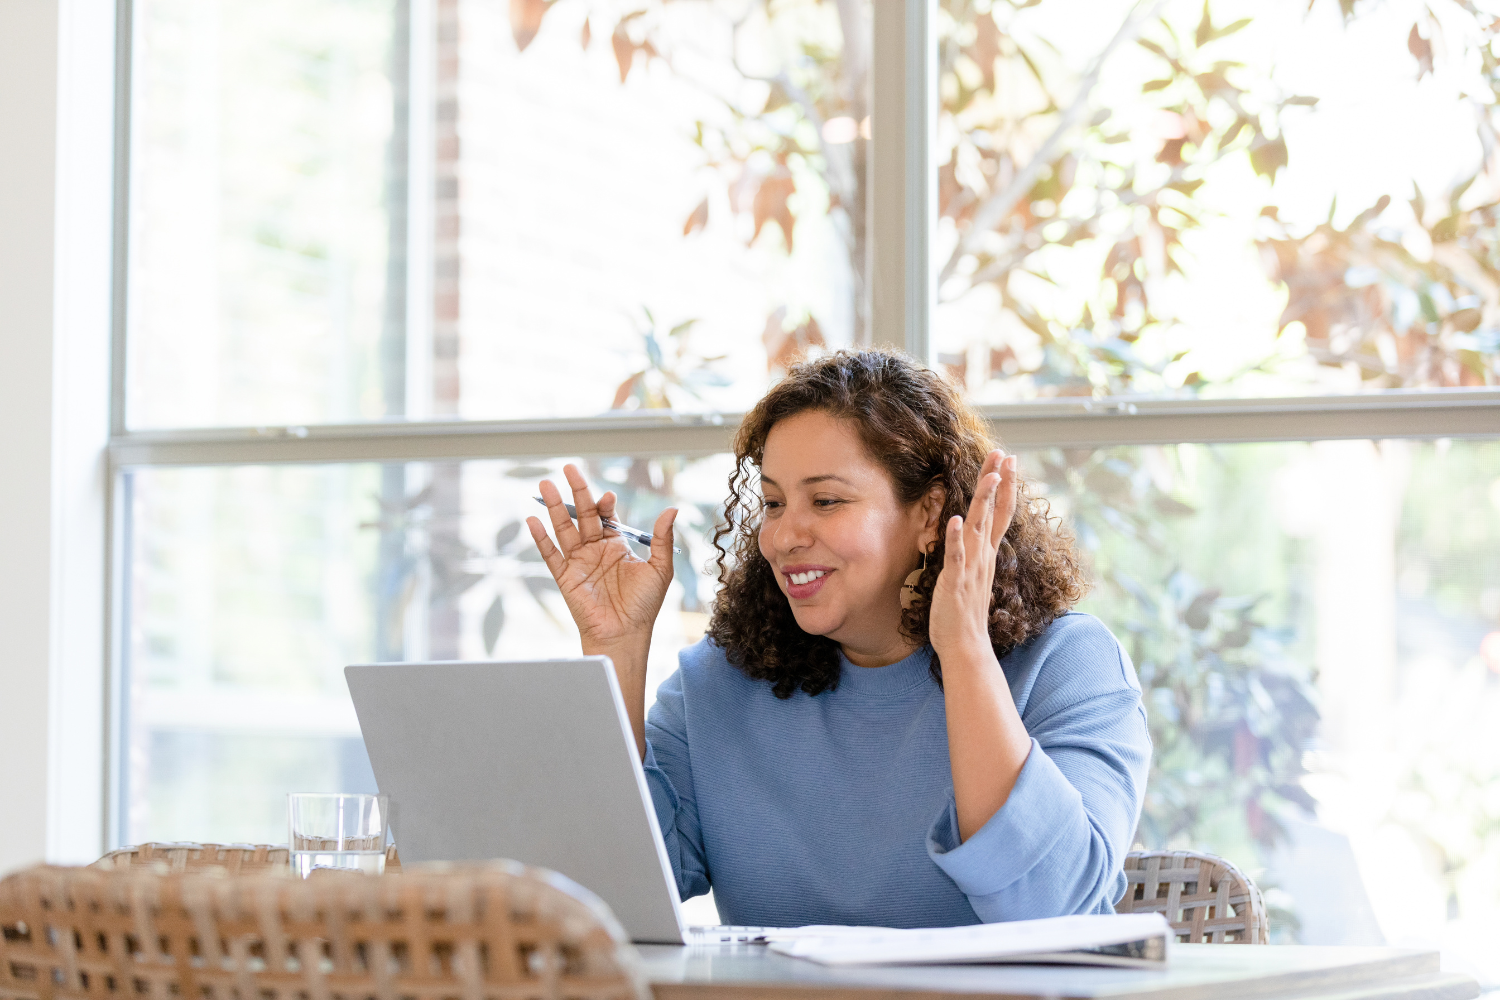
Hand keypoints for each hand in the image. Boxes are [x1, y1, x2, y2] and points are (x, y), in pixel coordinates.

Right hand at [526, 464, 677, 656]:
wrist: (625, 634)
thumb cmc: (644, 606)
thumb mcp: (660, 569)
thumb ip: (661, 538)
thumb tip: (672, 508)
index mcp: (617, 546)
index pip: (606, 515)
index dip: (605, 503)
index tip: (607, 496)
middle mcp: (595, 550)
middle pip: (583, 515)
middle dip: (576, 492)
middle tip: (568, 468)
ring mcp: (578, 562)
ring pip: (564, 528)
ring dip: (554, 507)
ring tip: (545, 484)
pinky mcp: (565, 577)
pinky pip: (550, 554)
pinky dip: (540, 537)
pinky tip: (533, 519)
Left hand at [927, 450, 1017, 659]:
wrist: (965, 645)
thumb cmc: (964, 611)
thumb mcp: (971, 573)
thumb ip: (973, 551)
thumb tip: (972, 529)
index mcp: (985, 554)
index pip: (999, 513)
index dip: (1004, 486)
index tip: (1008, 460)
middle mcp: (982, 557)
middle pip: (993, 513)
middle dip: (998, 483)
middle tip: (1004, 454)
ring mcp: (971, 569)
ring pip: (978, 529)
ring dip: (983, 502)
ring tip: (989, 477)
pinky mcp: (956, 583)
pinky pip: (957, 558)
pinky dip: (956, 539)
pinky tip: (956, 520)